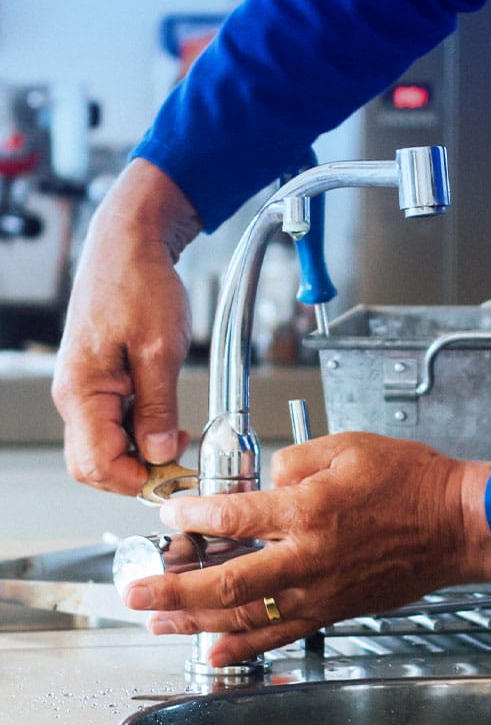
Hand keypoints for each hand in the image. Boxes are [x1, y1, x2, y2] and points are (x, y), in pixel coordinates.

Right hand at [52, 159, 200, 493]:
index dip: (136, 481)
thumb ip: (158, 407)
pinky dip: (141, 430)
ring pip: (107, 443)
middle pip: (95, 462)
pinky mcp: (102, 378)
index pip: (95, 465)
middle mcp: (76, 395)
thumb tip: (159, 452)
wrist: (130, 243)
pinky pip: (115, 420)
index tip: (174, 478)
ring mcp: (88, 388)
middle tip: (179, 464)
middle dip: (137, 471)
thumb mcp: (160, 349)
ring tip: (179, 439)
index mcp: (82, 391)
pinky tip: (168, 422)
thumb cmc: (138, 283)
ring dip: (142, 451)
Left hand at [123, 432, 490, 665]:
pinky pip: (280, 635)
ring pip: (245, 616)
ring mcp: (320, 589)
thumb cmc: (410, 481)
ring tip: (159, 622)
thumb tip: (266, 478)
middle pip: (225, 582)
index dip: (193, 513)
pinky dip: (243, 648)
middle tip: (136, 591)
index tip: (171, 512)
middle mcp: (309, 556)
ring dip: (195, 622)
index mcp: (310, 508)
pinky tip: (215, 651)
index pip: (234, 514)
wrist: (452, 522)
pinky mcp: (333, 608)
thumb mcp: (350, 445)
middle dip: (172, 588)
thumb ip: (297, 459)